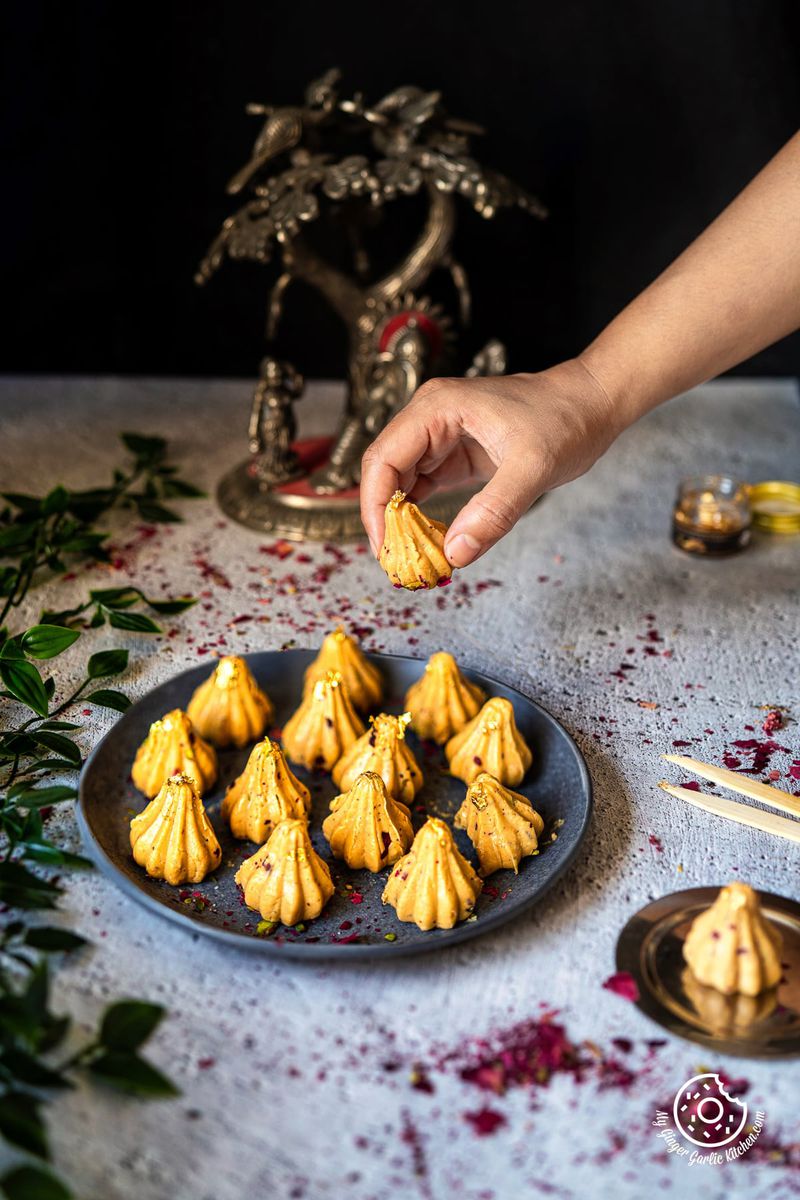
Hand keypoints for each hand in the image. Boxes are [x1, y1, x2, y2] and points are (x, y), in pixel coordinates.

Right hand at [360, 357, 618, 566]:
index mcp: (437, 408)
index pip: (383, 459)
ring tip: (410, 559)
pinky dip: (421, 517)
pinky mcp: (455, 455)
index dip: (375, 506)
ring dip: (401, 521)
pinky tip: (427, 543)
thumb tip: (455, 554)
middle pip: (385, 472)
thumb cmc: (566, 420)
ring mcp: (441, 437)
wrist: (593, 404)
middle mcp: (430, 418)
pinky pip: (424, 488)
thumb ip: (494, 512)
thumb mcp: (534, 468)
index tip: (386, 548)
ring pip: (401, 483)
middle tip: (397, 562)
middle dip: (385, 519)